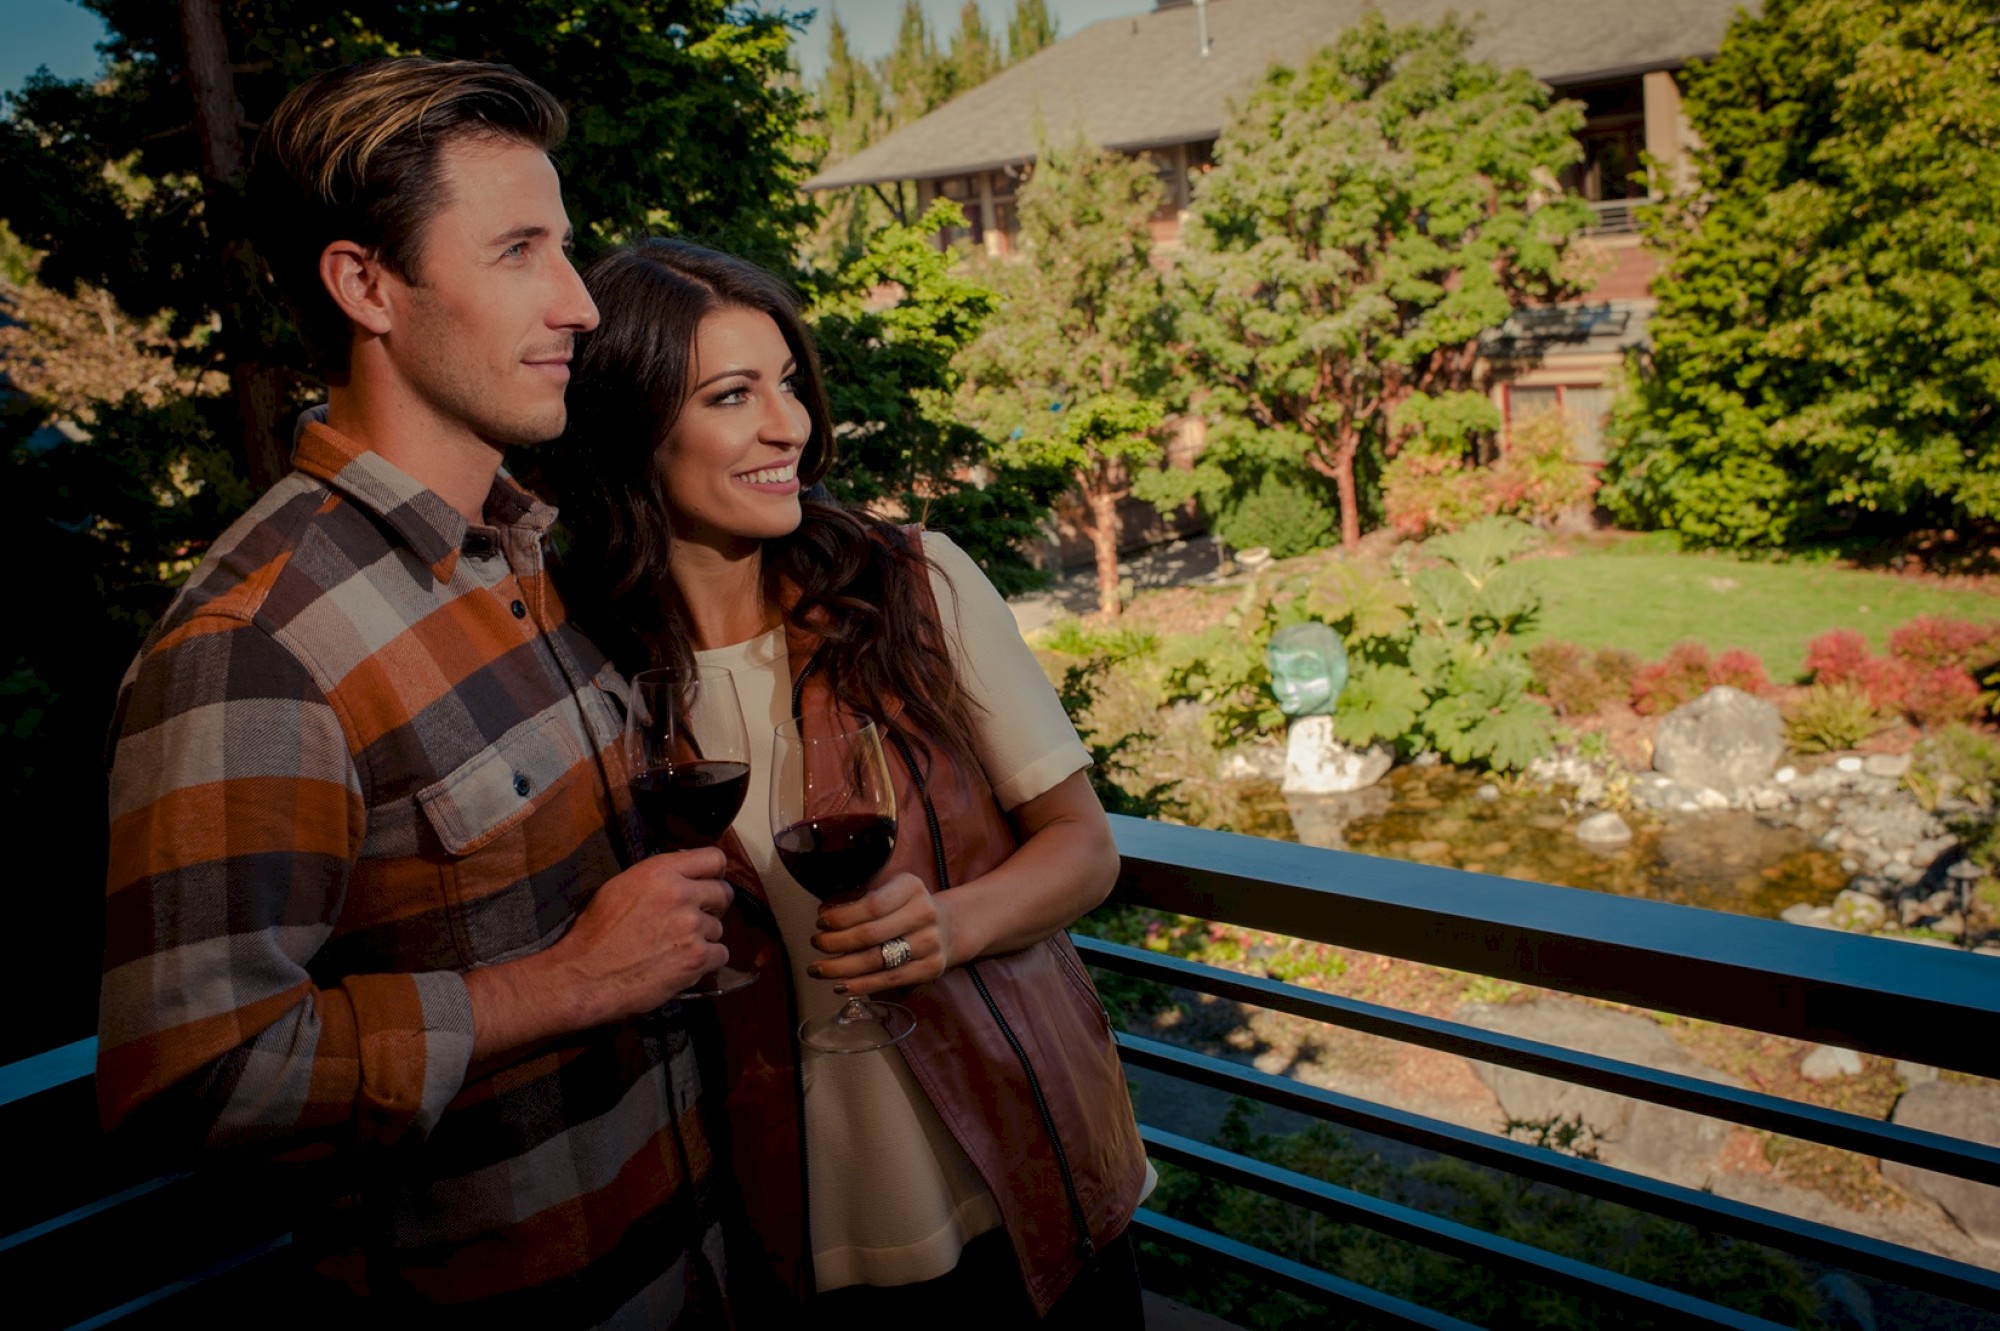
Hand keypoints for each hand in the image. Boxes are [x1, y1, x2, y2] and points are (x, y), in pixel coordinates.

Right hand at [547, 848, 732, 1019]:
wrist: (585, 977)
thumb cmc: (595, 934)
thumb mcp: (620, 888)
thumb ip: (657, 879)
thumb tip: (682, 878)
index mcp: (660, 872)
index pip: (714, 858)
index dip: (714, 873)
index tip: (709, 883)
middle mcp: (680, 894)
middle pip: (723, 893)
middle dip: (712, 906)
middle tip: (693, 920)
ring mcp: (692, 926)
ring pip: (718, 927)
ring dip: (703, 938)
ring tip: (675, 948)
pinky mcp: (697, 958)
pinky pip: (721, 954)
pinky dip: (706, 961)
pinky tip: (684, 965)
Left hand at [808, 872, 964, 995]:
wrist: (949, 926)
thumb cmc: (905, 908)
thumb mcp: (889, 892)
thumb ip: (858, 901)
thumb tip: (824, 915)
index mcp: (911, 887)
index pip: (871, 905)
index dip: (842, 917)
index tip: (820, 922)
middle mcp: (924, 913)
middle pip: (870, 934)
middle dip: (835, 943)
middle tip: (815, 945)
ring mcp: (930, 943)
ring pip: (877, 961)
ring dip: (841, 968)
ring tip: (817, 969)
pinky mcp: (931, 968)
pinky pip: (889, 980)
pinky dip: (860, 985)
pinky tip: (840, 986)